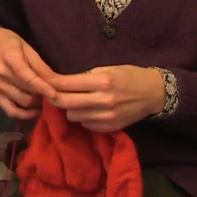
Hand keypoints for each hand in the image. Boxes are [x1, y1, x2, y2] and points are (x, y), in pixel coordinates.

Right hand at [0, 25, 57, 119]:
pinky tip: (35, 111)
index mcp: (10, 58)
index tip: (55, 95)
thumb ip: (41, 66)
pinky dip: (24, 115)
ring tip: (45, 98)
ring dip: (36, 104)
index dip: (43, 88)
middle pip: (27, 92)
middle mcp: (0, 74)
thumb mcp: (27, 47)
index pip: (28, 78)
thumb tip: (57, 82)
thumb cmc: (8, 42)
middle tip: (53, 94)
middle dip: (43, 96)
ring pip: (22, 102)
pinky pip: (10, 111)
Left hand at [46, 65, 165, 131]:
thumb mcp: (109, 69)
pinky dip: (83, 117)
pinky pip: (85, 124)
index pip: (67, 84)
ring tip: (75, 101)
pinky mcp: (110, 127)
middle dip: (53, 98)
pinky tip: (89, 109)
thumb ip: (86, 77)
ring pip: (72, 116)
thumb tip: (62, 83)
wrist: (154, 93)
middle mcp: (104, 100)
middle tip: (49, 93)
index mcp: (103, 81)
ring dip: (70, 108)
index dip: (51, 83)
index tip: (43, 81)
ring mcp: (107, 116)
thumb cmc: (129, 76)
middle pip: (65, 103)